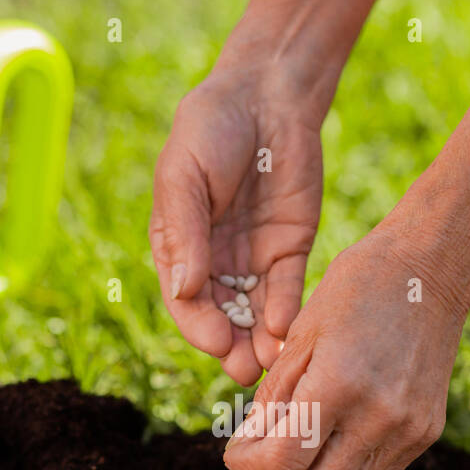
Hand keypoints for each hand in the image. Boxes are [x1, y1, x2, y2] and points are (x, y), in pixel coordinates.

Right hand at [149, 71, 323, 384]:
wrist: (266, 96)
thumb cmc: (209, 130)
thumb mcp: (184, 174)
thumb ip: (184, 231)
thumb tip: (186, 289)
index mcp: (179, 248)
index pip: (186, 301)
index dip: (199, 326)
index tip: (215, 344)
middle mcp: (215, 262)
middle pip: (222, 317)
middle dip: (233, 347)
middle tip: (245, 373)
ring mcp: (253, 260)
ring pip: (256, 312)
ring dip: (261, 340)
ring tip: (271, 363)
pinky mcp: (290, 250)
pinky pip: (287, 289)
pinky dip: (286, 310)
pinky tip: (287, 328)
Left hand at [222, 228, 469, 469]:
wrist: (432, 269)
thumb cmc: (358, 288)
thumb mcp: (300, 334)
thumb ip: (273, 398)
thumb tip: (250, 445)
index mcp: (340, 384)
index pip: (283, 460)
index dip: (248, 467)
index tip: (234, 455)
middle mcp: (379, 417)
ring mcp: (408, 430)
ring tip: (286, 465)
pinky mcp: (426, 433)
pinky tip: (324, 450)